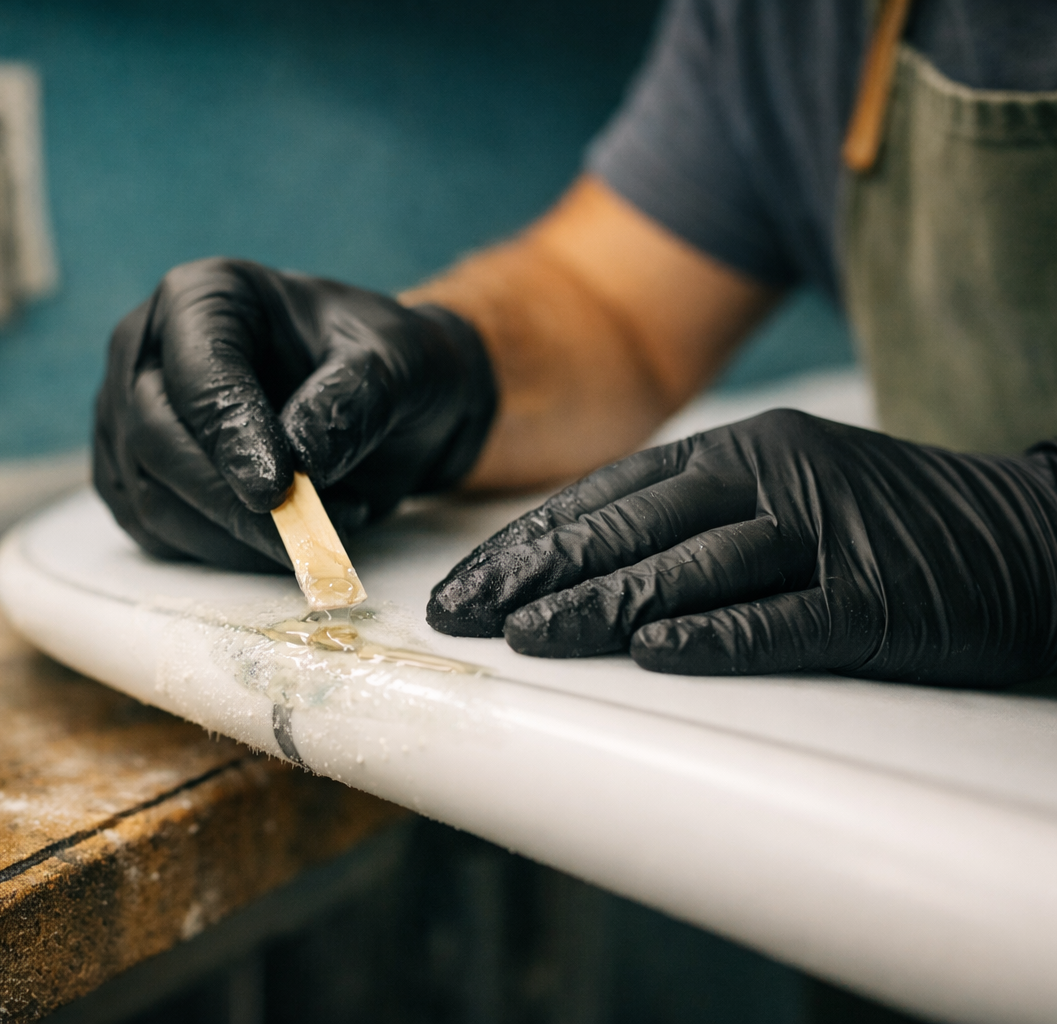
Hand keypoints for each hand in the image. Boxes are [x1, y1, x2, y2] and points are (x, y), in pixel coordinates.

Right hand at [95, 258, 496, 571]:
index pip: (195, 373)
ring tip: (322, 527)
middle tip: (300, 537)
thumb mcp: (396, 362)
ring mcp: (131, 419)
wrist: (382, 405)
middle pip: (153, 438)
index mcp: (203, 296)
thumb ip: (352, 401)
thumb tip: (301, 461)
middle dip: (225, 500)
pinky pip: (160, 534)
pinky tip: (288, 540)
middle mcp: (147, 351)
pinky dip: (224, 552)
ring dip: (232, 536)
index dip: (229, 435)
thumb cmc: (382, 364)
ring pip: (150, 497)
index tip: (276, 490)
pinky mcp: (139, 480)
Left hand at [427, 410, 1056, 684]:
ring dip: (603, 603)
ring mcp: (828, 532)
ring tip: (529, 638)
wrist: (1032, 536)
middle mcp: (774, 477)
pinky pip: (785, 618)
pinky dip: (718, 636)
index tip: (461, 586)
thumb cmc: (885, 525)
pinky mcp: (879, 597)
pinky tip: (656, 653)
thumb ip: (691, 520)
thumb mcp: (781, 496)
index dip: (527, 542)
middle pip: (633, 527)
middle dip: (535, 574)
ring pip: (693, 567)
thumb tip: (577, 569)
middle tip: (462, 615)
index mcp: (742, 448)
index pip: (607, 496)